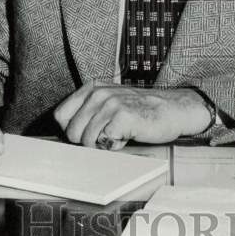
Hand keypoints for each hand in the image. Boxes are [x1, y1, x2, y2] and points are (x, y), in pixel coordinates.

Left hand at [53, 82, 210, 147]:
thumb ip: (88, 114)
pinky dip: (117, 146)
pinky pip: (105, 143)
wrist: (173, 109)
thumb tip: (66, 138)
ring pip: (87, 140)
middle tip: (109, 136)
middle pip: (72, 133)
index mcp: (92, 89)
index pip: (60, 116)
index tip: (87, 135)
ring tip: (121, 134)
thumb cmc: (142, 111)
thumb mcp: (110, 104)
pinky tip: (129, 136)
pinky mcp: (122, 115)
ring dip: (104, 145)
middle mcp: (98, 93)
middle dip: (88, 142)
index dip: (72, 132)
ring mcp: (110, 103)